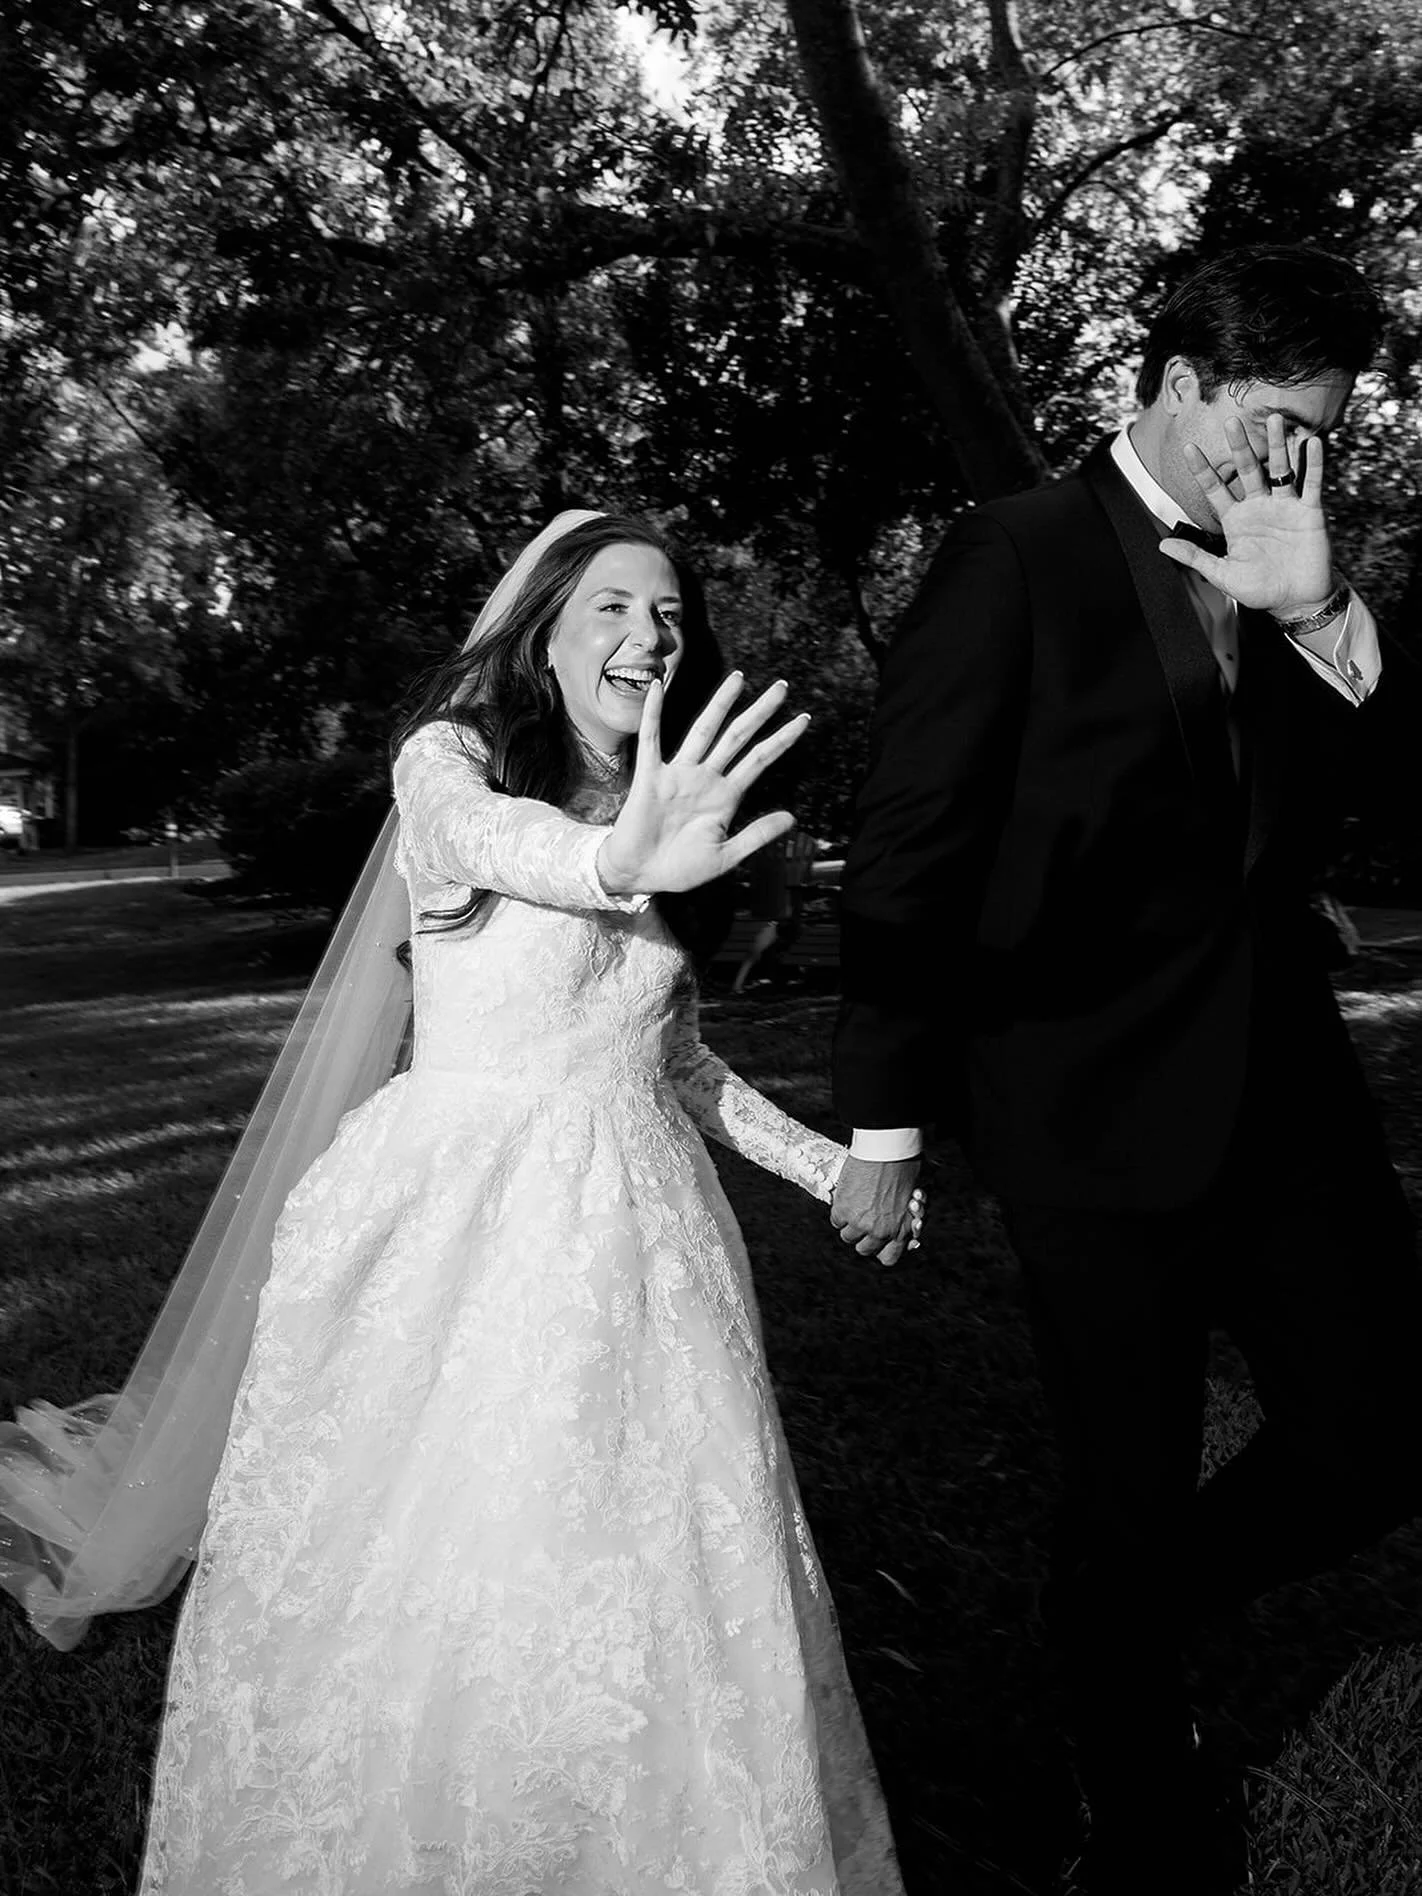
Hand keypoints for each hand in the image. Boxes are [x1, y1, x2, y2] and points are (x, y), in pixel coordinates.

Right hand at [597, 672, 807, 894]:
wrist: (640, 876)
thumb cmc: (681, 869)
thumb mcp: (726, 856)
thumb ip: (757, 835)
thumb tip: (792, 817)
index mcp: (726, 796)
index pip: (760, 759)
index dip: (782, 739)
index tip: (804, 719)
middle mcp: (705, 779)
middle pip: (738, 737)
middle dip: (760, 712)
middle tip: (782, 686)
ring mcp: (678, 775)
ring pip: (703, 731)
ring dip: (720, 705)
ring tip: (739, 679)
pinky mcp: (649, 777)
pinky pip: (651, 739)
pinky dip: (653, 713)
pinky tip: (658, 687)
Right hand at [830, 1155, 921, 1267]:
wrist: (886, 1150)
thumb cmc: (904, 1167)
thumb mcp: (913, 1198)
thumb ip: (905, 1216)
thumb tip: (903, 1224)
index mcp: (901, 1230)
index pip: (888, 1258)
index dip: (881, 1249)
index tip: (878, 1239)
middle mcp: (880, 1231)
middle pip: (864, 1249)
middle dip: (863, 1236)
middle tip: (863, 1220)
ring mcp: (860, 1222)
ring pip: (848, 1237)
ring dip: (850, 1224)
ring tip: (854, 1207)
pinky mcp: (843, 1210)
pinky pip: (836, 1221)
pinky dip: (839, 1212)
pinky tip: (846, 1199)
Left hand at [1160, 413, 1335, 614]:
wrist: (1296, 601)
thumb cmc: (1259, 589)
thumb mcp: (1223, 575)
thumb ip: (1195, 557)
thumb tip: (1161, 546)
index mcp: (1235, 519)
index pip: (1216, 489)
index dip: (1203, 470)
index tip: (1188, 448)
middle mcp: (1259, 507)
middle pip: (1248, 470)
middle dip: (1240, 447)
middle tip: (1232, 421)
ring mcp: (1285, 507)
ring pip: (1281, 470)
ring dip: (1278, 445)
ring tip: (1276, 419)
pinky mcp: (1309, 512)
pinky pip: (1311, 484)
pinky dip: (1313, 463)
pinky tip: (1311, 442)